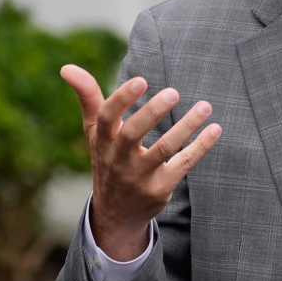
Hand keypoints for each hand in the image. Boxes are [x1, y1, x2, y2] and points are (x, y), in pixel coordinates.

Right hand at [61, 65, 221, 260]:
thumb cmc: (108, 159)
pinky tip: (215, 129)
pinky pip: (182, 164)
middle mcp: (118, 158)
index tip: (141, 80)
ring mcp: (139, 175)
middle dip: (152, 113)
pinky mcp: (159, 188)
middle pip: (132, 134)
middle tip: (174, 92)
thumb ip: (87, 98)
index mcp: (102, 140)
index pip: (106, 117)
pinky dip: (200, 147)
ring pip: (164, 149)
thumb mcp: (94, 132)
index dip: (121, 99)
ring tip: (206, 106)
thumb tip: (66, 67)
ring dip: (186, 127)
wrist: (115, 213)